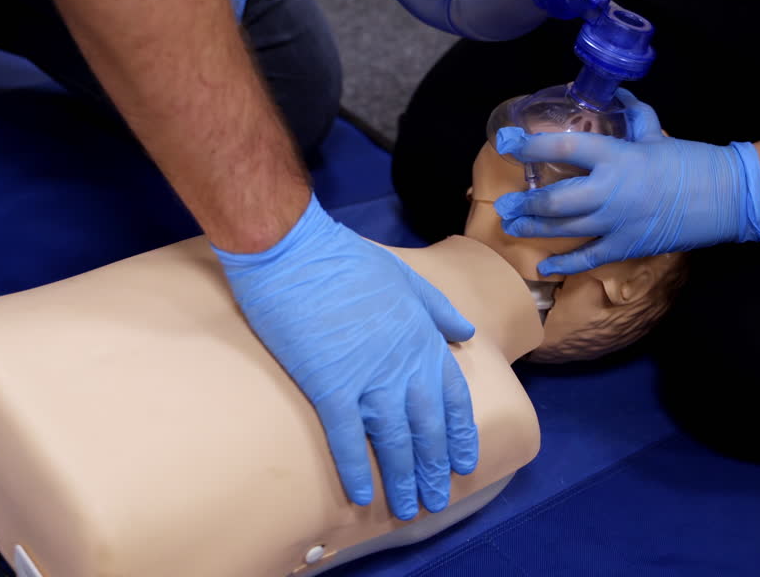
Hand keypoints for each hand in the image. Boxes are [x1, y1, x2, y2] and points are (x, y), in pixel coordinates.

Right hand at [212, 195, 477, 519]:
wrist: (294, 250)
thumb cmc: (344, 257)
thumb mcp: (405, 276)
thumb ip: (437, 308)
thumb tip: (464, 333)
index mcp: (422, 337)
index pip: (452, 397)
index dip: (459, 434)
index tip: (463, 461)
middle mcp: (403, 364)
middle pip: (427, 428)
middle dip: (434, 467)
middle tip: (437, 499)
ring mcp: (368, 377)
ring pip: (393, 441)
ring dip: (403, 478)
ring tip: (408, 508)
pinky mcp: (329, 385)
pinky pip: (347, 438)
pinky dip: (355, 469)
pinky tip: (361, 495)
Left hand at [493, 90, 759, 274]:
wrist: (727, 196)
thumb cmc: (690, 161)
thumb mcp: (656, 135)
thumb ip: (634, 117)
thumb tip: (619, 95)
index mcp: (616, 157)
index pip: (563, 148)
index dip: (531, 146)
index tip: (506, 143)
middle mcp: (610, 190)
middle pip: (556, 199)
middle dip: (526, 203)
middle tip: (504, 204)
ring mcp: (617, 221)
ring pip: (566, 228)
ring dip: (535, 228)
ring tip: (512, 226)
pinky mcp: (627, 245)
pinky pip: (589, 258)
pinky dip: (565, 264)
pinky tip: (544, 268)